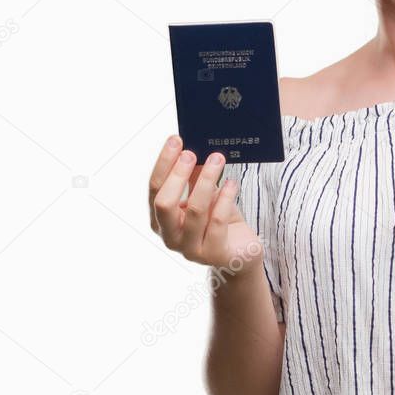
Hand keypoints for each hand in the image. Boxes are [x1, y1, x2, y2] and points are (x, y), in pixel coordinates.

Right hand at [148, 136, 264, 273]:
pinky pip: (217, 222)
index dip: (164, 163)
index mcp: (160, 220)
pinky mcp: (214, 254)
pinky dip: (225, 198)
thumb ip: (194, 176)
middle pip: (164, 203)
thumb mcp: (204, 195)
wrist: (239, 250)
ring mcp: (190, 249)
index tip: (176, 140)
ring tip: (218, 160)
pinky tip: (232, 184)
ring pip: (194, 210)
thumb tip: (193, 146)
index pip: (155, 189)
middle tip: (193, 153)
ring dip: (206, 180)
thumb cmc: (218, 220)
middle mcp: (170, 236)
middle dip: (178, 174)